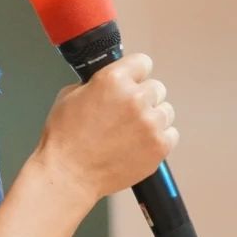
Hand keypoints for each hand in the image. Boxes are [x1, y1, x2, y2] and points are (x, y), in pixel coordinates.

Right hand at [30, 53, 178, 202]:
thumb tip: (109, 84)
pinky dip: (158, 139)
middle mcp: (135, 98)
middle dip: (143, 98)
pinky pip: (171, 134)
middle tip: (127, 114)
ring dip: (152, 118)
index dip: (136, 73)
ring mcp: (150, 123)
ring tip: (132, 132)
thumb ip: (96, 83)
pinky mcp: (159, 146)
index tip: (133, 81)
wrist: (69, 174)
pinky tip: (139, 144)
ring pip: (166, 111)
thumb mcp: (71, 95)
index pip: (143, 62)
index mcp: (114, 79)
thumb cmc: (65, 139)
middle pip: (157, 88)